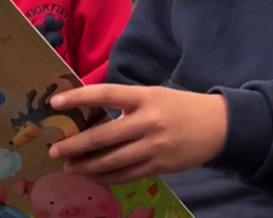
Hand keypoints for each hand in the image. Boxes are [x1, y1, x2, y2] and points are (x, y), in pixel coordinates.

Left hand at [47, 85, 228, 185]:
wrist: (217, 126)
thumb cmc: (179, 106)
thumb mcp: (153, 95)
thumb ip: (126, 104)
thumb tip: (90, 113)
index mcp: (144, 97)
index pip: (106, 94)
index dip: (79, 98)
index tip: (55, 102)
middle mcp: (147, 122)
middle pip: (104, 136)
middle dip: (75, 145)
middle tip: (55, 151)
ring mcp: (153, 147)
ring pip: (112, 161)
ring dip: (87, 166)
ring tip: (69, 168)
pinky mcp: (159, 166)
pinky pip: (126, 175)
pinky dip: (107, 177)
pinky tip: (93, 176)